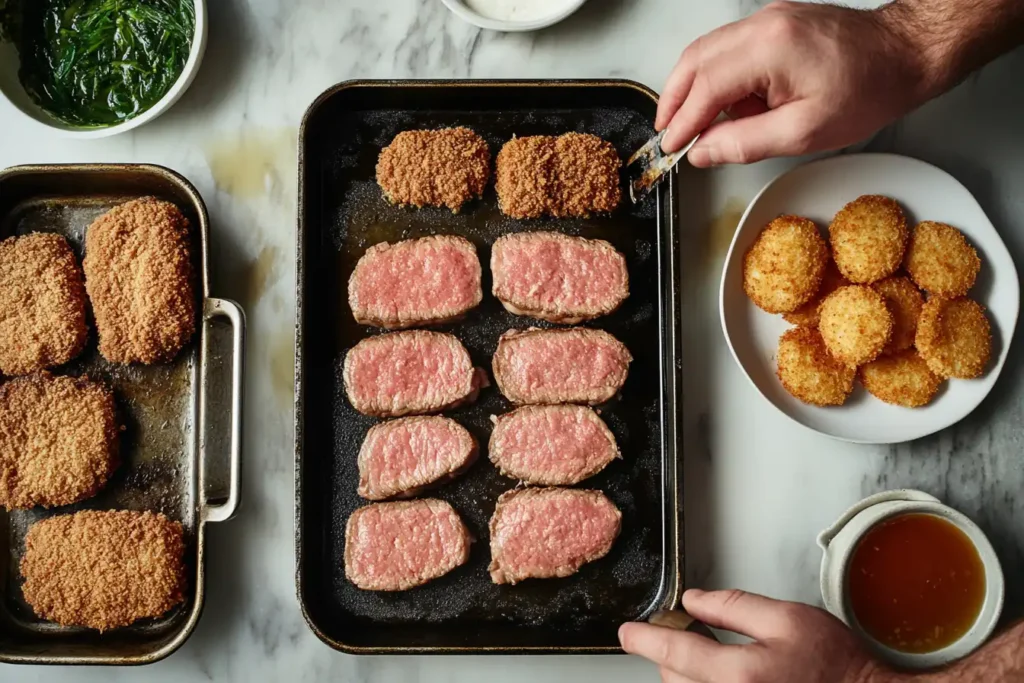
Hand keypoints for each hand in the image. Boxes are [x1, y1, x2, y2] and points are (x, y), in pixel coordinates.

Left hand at [619, 589, 895, 682]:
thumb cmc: (837, 666)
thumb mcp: (788, 619)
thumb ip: (733, 606)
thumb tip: (692, 601)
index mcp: (740, 675)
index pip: (673, 654)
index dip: (644, 639)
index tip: (627, 632)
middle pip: (674, 679)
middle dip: (674, 654)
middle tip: (695, 635)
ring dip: (688, 676)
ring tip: (720, 659)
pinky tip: (727, 676)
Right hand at [656, 1, 933, 166]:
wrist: (906, 53)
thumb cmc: (868, 89)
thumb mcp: (804, 132)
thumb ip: (745, 143)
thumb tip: (703, 151)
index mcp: (769, 49)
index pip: (705, 87)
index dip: (683, 121)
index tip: (672, 147)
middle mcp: (762, 25)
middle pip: (695, 60)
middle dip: (675, 100)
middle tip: (670, 134)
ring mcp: (767, 19)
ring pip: (706, 50)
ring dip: (693, 88)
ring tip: (695, 124)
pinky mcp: (775, 22)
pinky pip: (728, 47)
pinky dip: (716, 76)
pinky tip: (727, 105)